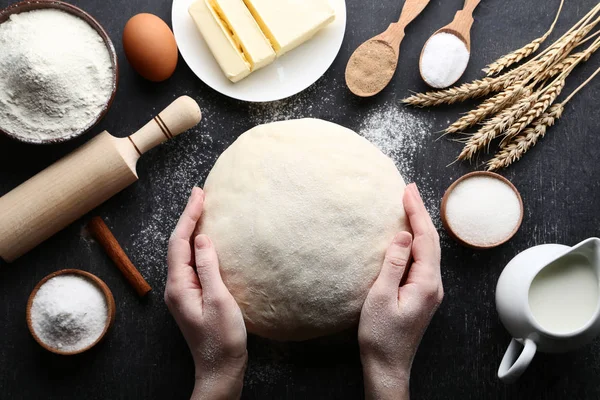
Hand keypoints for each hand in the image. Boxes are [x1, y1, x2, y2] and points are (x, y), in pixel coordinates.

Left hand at [165, 187, 247, 399]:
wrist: (220, 369)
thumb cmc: (222, 338)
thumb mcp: (219, 300)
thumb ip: (209, 268)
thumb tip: (202, 238)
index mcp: (179, 286)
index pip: (179, 242)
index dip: (189, 216)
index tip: (200, 195)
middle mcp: (176, 287)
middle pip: (178, 245)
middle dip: (188, 218)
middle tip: (201, 195)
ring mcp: (184, 293)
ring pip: (184, 253)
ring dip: (192, 231)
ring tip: (203, 211)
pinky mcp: (193, 297)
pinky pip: (192, 264)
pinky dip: (198, 246)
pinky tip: (207, 241)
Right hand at [358, 183, 442, 399]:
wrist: (387, 365)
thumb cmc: (381, 335)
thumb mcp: (381, 297)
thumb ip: (393, 264)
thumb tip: (402, 235)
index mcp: (426, 283)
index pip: (424, 238)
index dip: (416, 212)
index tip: (407, 191)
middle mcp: (433, 284)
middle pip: (430, 241)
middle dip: (420, 213)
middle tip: (408, 190)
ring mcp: (429, 290)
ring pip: (427, 249)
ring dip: (419, 226)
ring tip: (408, 205)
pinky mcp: (421, 294)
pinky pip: (421, 260)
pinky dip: (415, 241)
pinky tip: (407, 235)